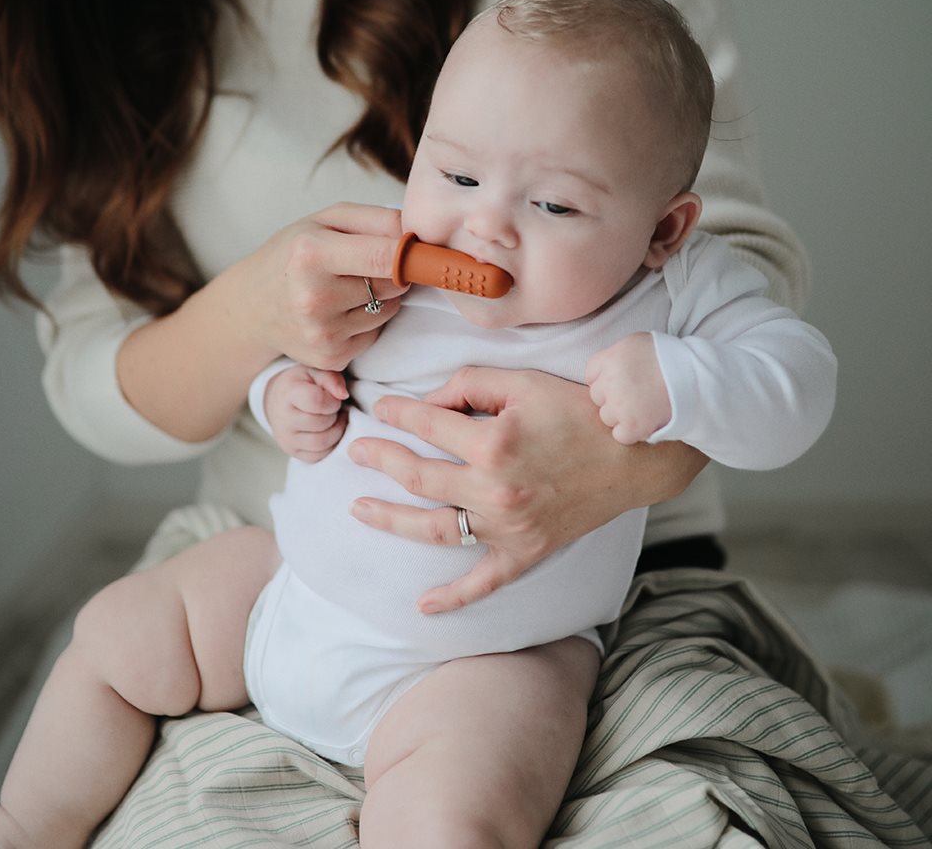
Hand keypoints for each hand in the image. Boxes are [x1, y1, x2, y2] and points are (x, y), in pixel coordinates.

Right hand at [118, 203, 406, 442]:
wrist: (253, 306)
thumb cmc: (295, 253)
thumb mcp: (327, 220)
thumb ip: (377, 218)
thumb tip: (421, 234)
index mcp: (311, 255)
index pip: (386, 257)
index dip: (411, 253)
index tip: (418, 250)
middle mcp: (314, 298)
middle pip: (393, 284)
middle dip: (394, 272)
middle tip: (368, 264)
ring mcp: (323, 334)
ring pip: (389, 310)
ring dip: (382, 298)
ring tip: (348, 288)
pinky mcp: (331, 358)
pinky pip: (375, 334)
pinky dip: (368, 323)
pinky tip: (340, 312)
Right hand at [262, 366, 348, 462]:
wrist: (279, 400)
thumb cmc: (302, 384)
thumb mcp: (315, 372)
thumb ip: (331, 378)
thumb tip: (343, 394)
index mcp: (288, 393)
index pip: (316, 401)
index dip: (333, 401)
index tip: (334, 398)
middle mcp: (283, 419)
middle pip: (321, 423)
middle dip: (335, 416)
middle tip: (336, 409)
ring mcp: (286, 438)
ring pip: (322, 443)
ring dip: (336, 432)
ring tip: (335, 419)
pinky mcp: (292, 452)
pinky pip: (318, 456)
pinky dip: (330, 445)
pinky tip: (329, 431)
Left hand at [347, 367, 706, 612]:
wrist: (632, 455)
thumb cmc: (577, 412)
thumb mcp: (522, 382)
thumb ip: (468, 385)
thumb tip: (426, 403)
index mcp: (493, 444)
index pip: (426, 426)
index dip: (397, 414)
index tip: (380, 409)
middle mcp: (494, 490)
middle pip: (418, 477)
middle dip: (380, 460)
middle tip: (356, 452)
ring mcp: (507, 528)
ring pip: (433, 529)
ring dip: (390, 520)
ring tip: (359, 509)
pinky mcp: (525, 552)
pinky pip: (483, 582)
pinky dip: (453, 598)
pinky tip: (423, 606)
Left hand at [585, 332, 670, 443]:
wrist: (696, 377)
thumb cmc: (669, 357)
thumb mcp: (638, 343)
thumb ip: (618, 354)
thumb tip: (607, 365)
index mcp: (611, 358)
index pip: (591, 373)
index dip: (605, 378)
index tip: (622, 381)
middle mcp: (610, 382)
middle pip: (597, 396)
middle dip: (612, 397)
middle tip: (636, 394)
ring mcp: (620, 405)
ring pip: (607, 416)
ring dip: (621, 415)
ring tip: (643, 407)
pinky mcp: (632, 425)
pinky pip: (620, 435)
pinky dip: (631, 433)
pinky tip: (644, 422)